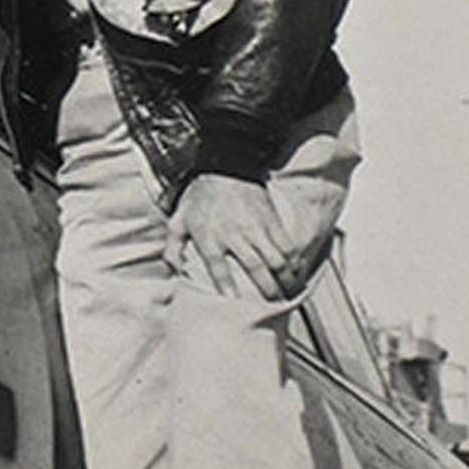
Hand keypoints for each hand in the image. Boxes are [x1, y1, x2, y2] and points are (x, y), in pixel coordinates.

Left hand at [165, 173, 303, 300]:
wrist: (224, 166)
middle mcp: (235, 234)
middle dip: (267, 288)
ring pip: (276, 258)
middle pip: (255, 267)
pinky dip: (293, 259)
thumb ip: (173, 247)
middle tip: (274, 303)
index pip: (218, 268)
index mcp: (210, 237)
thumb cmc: (200, 196)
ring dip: (285, 277)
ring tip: (289, 291)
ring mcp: (256, 227)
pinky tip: (296, 269)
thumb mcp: (179, 220)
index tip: (234, 302)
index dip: (226, 286)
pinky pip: (286, 243)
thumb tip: (171, 269)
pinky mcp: (271, 219)